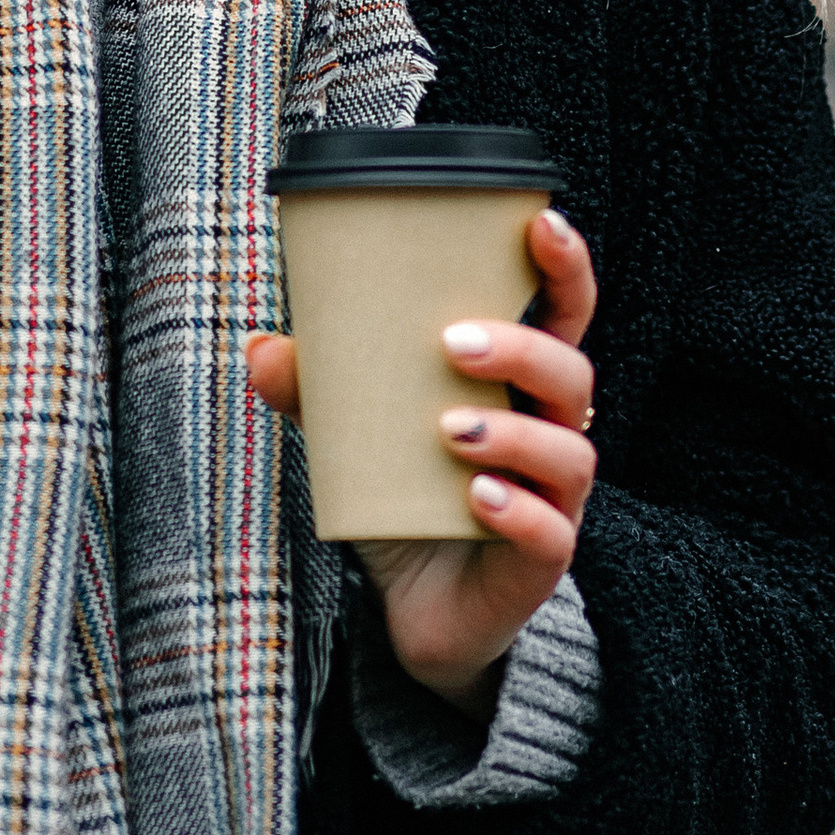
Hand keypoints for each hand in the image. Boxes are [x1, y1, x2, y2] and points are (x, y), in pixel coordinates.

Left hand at [245, 206, 597, 717]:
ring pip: (568, 452)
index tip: (541, 224)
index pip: (565, 317)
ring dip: (513, 432)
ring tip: (448, 427)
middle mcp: (550, 435)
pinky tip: (475, 497)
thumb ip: (319, 393)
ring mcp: (553, 501)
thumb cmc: (406, 499)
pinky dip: (515, 510)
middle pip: (571, 375)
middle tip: (451, 341)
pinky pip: (549, 533)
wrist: (416, 610)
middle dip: (520, 349)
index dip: (565, 269)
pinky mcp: (540, 563)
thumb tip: (263, 348)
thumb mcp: (358, 439)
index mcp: (519, 386)